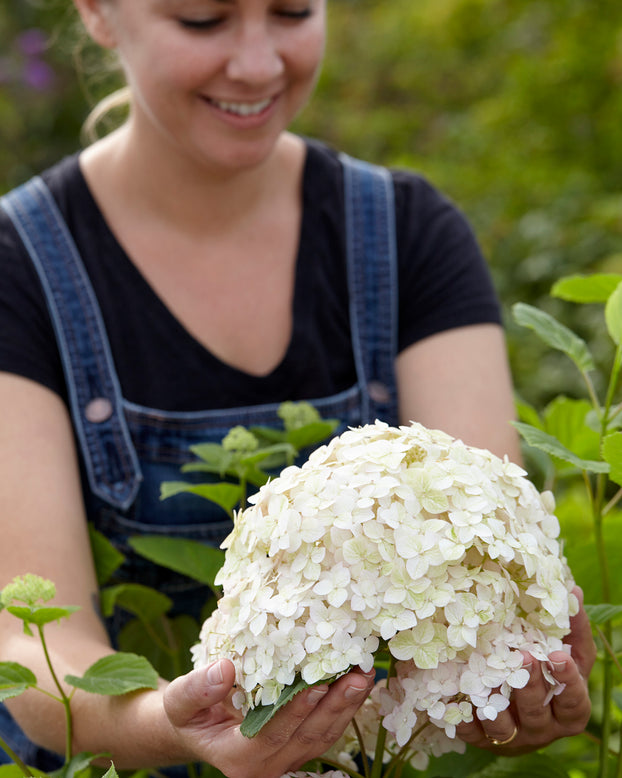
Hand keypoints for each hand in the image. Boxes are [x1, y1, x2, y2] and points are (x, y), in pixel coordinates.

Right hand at [163, 659, 374, 777]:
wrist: (196, 729)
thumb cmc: (188, 712)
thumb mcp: (180, 700)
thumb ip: (197, 688)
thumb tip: (225, 668)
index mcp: (238, 757)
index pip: (272, 734)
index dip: (297, 710)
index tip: (319, 683)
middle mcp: (265, 768)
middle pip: (307, 738)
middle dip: (335, 706)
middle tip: (357, 676)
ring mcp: (284, 762)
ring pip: (322, 738)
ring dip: (346, 707)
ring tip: (365, 675)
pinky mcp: (296, 751)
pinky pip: (324, 734)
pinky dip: (343, 709)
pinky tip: (358, 684)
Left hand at [456, 587, 595, 752]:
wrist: (520, 710)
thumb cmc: (549, 675)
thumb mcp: (568, 655)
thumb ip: (571, 629)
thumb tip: (573, 590)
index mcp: (567, 711)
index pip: (574, 701)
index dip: (568, 681)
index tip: (557, 655)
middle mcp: (542, 729)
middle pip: (537, 713)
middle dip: (530, 687)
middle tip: (522, 657)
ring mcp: (513, 737)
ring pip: (504, 729)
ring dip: (496, 706)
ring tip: (487, 680)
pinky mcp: (483, 740)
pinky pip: (470, 733)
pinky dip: (462, 718)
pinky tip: (452, 700)